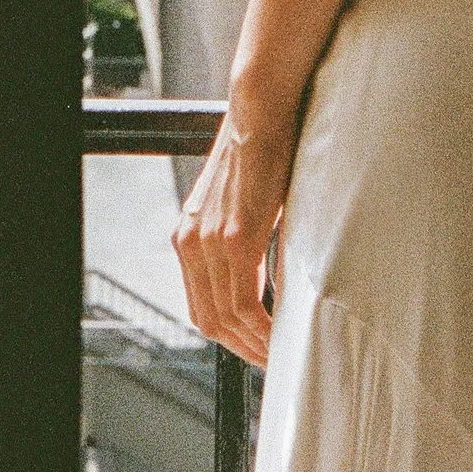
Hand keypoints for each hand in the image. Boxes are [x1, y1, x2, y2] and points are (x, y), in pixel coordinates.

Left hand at [173, 109, 295, 364]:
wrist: (262, 108)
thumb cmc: (264, 147)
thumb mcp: (247, 201)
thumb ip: (246, 236)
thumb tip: (270, 271)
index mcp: (190, 235)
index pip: (202, 305)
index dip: (230, 336)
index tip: (259, 348)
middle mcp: (191, 242)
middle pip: (209, 320)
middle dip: (242, 349)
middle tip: (274, 364)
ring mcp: (210, 242)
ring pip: (226, 317)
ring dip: (254, 344)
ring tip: (282, 357)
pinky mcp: (236, 237)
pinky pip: (244, 301)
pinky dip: (262, 327)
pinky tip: (281, 337)